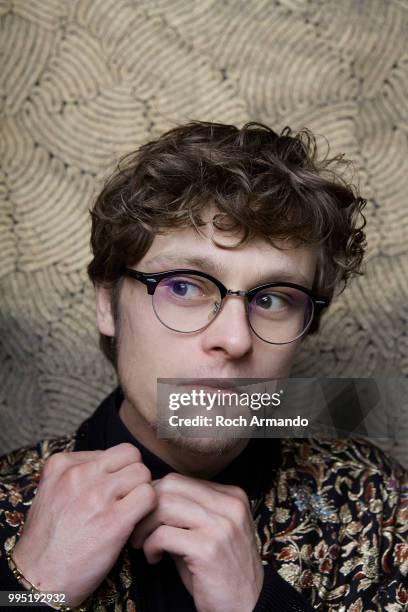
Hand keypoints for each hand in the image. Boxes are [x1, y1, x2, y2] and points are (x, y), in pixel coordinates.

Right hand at [12, 443, 156, 606]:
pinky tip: (136, 523)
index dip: (117, 471)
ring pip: (142, 473)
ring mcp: (98, 496)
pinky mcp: (115, 520)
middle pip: (131, 455)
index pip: (111, 451)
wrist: (38, 579)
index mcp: (62, 464)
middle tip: (128, 496)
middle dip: (134, 475)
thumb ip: (76, 474)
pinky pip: (149, 496)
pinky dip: (149, 509)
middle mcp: (80, 474)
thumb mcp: (50, 492)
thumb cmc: (47, 540)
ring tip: (132, 510)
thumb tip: (109, 466)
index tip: (112, 489)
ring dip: (142, 491)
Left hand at [130, 473, 263, 611]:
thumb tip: (148, 499)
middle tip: (138, 529)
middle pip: (170, 486)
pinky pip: (164, 535)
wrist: (248, 608)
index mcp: (232, 496)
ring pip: (165, 505)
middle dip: (146, 506)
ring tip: (142, 544)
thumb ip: (187, 512)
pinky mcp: (208, 549)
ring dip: (145, 525)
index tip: (145, 516)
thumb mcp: (210, 533)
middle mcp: (230, 505)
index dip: (155, 497)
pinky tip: (153, 558)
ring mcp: (221, 525)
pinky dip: (150, 545)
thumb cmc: (221, 573)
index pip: (180, 480)